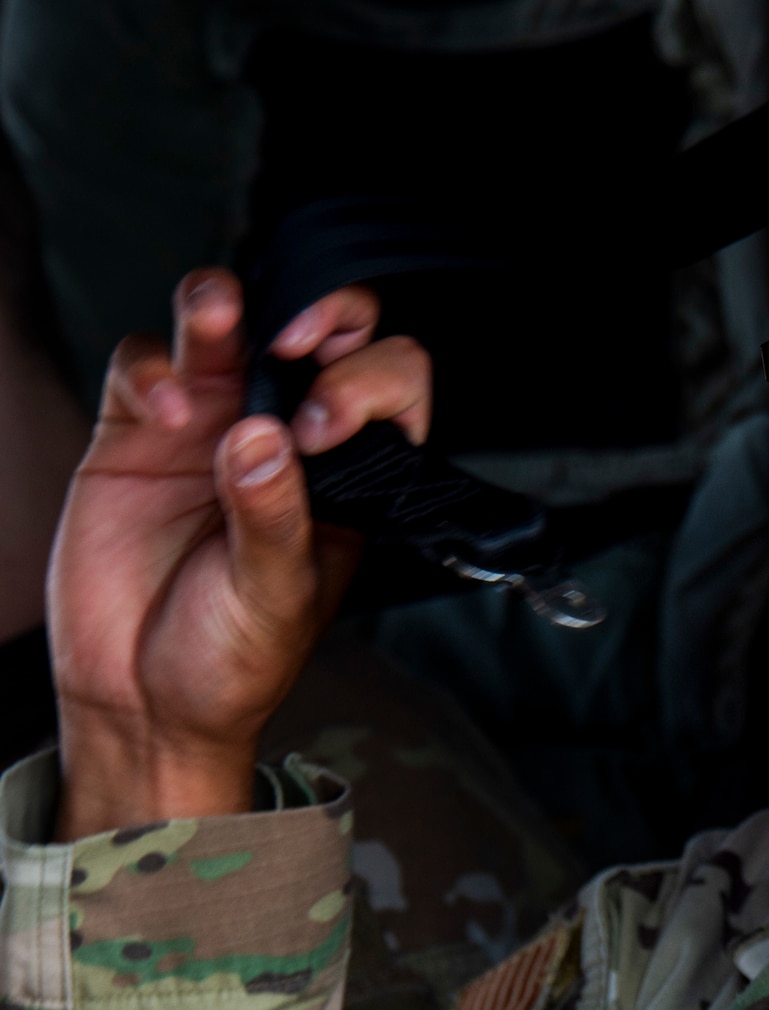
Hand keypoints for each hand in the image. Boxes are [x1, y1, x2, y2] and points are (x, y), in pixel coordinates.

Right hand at [50, 270, 431, 837]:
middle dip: (323, 317)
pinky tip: (165, 411)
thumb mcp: (274, 601)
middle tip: (296, 347)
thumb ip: (274, 518)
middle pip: (323, 335)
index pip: (389, 393)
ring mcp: (209, 427)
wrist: (141, 701)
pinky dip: (152, 369)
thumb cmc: (229, 662)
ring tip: (221, 323)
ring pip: (226, 326)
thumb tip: (263, 439)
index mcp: (344, 479)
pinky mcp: (137, 434)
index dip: (370, 382)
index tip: (327, 422)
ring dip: (225, 308)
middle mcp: (283, 440)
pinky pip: (142, 366)